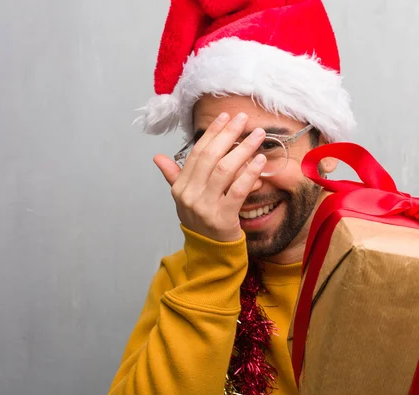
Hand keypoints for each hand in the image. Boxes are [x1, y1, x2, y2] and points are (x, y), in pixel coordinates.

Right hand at [153, 112, 266, 241]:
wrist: (209, 252)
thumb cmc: (201, 220)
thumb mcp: (185, 199)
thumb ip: (175, 176)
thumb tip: (157, 157)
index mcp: (181, 187)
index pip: (197, 153)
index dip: (212, 133)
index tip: (226, 117)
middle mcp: (189, 195)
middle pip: (210, 157)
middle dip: (228, 134)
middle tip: (244, 119)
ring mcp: (205, 207)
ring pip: (224, 170)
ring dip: (243, 149)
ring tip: (257, 135)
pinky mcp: (222, 218)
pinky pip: (237, 190)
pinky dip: (249, 174)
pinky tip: (260, 161)